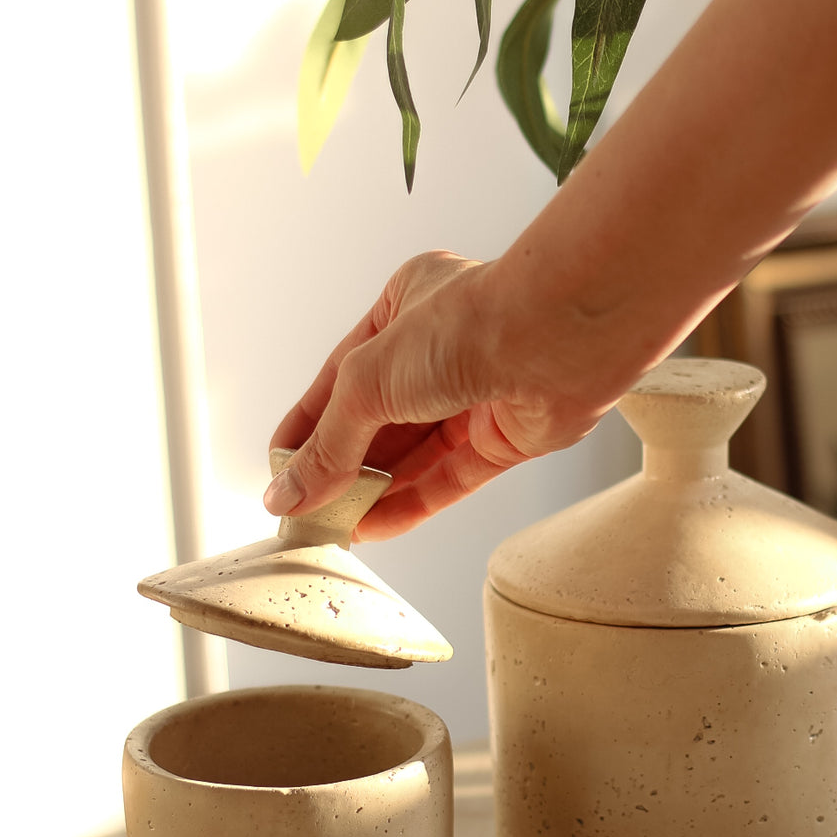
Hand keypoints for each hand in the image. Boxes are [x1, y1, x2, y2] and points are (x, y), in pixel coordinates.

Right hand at [264, 250, 609, 539]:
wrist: (558, 339)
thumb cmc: (468, 325)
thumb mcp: (368, 381)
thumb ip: (328, 444)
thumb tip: (288, 491)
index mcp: (403, 308)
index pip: (341, 376)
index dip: (308, 424)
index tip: (278, 468)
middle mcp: (441, 348)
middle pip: (378, 419)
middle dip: (340, 466)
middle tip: (301, 509)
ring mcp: (476, 392)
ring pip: (414, 454)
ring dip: (372, 492)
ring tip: (329, 527)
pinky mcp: (506, 435)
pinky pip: (450, 478)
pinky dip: (412, 504)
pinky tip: (373, 528)